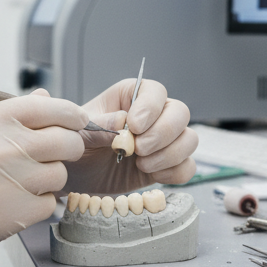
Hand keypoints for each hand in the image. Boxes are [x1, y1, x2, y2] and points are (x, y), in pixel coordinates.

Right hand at [0, 93, 86, 266]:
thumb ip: (0, 115)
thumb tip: (43, 100)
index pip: (47, 108)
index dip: (69, 113)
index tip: (76, 120)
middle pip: (63, 142)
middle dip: (67, 146)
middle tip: (57, 153)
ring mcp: (1, 187)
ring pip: (58, 176)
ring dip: (49, 179)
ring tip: (23, 182)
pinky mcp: (4, 220)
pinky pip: (45, 207)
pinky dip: (37, 205)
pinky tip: (14, 202)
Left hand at [63, 77, 197, 194]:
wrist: (77, 175)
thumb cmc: (77, 144)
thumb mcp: (80, 133)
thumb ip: (100, 125)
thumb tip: (122, 119)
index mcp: (131, 96)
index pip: (155, 91)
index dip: (150, 107)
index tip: (134, 126)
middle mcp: (153, 115)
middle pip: (180, 113)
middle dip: (163, 134)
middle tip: (138, 149)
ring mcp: (163, 141)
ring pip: (190, 139)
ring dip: (169, 155)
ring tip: (141, 164)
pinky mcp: (167, 165)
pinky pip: (187, 166)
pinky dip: (173, 173)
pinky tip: (151, 175)